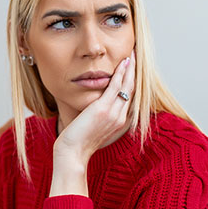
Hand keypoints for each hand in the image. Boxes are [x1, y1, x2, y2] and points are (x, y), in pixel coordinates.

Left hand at [50, 51, 135, 196]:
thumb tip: (95, 110)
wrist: (72, 153)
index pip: (130, 98)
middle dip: (134, 72)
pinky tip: (123, 62)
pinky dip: (121, 73)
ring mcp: (114, 114)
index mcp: (119, 122)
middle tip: (135, 57)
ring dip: (130, 69)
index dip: (132, 82)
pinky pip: (116, 87)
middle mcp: (120, 118)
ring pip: (127, 86)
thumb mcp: (93, 128)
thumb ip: (98, 118)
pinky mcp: (104, 109)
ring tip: (131, 55)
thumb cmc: (78, 143)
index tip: (132, 69)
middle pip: (132, 90)